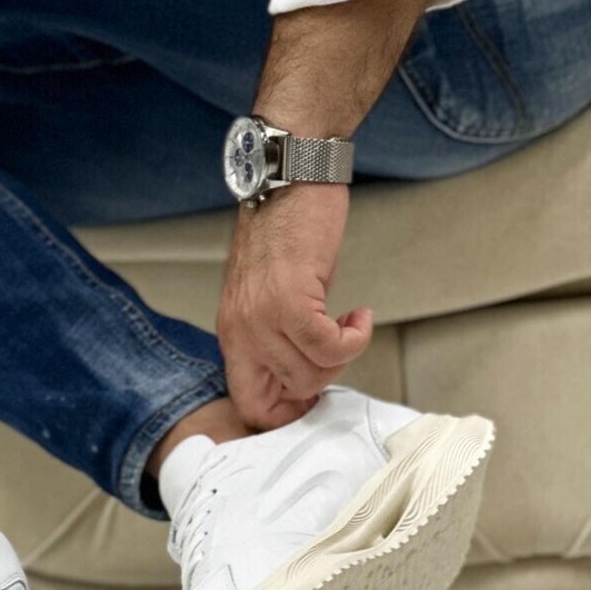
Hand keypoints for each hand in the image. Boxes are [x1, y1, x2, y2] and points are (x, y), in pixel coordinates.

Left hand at [218, 182, 372, 428]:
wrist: (288, 179)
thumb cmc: (283, 229)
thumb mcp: (267, 295)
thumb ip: (275, 336)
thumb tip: (302, 377)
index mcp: (232, 333)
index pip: (249, 403)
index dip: (287, 410)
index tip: (317, 390)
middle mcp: (240, 331)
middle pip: (287, 395)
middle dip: (325, 378)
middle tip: (339, 345)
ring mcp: (261, 318)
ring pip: (312, 374)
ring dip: (344, 355)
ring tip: (350, 324)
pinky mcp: (290, 300)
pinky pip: (330, 346)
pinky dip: (355, 337)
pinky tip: (358, 314)